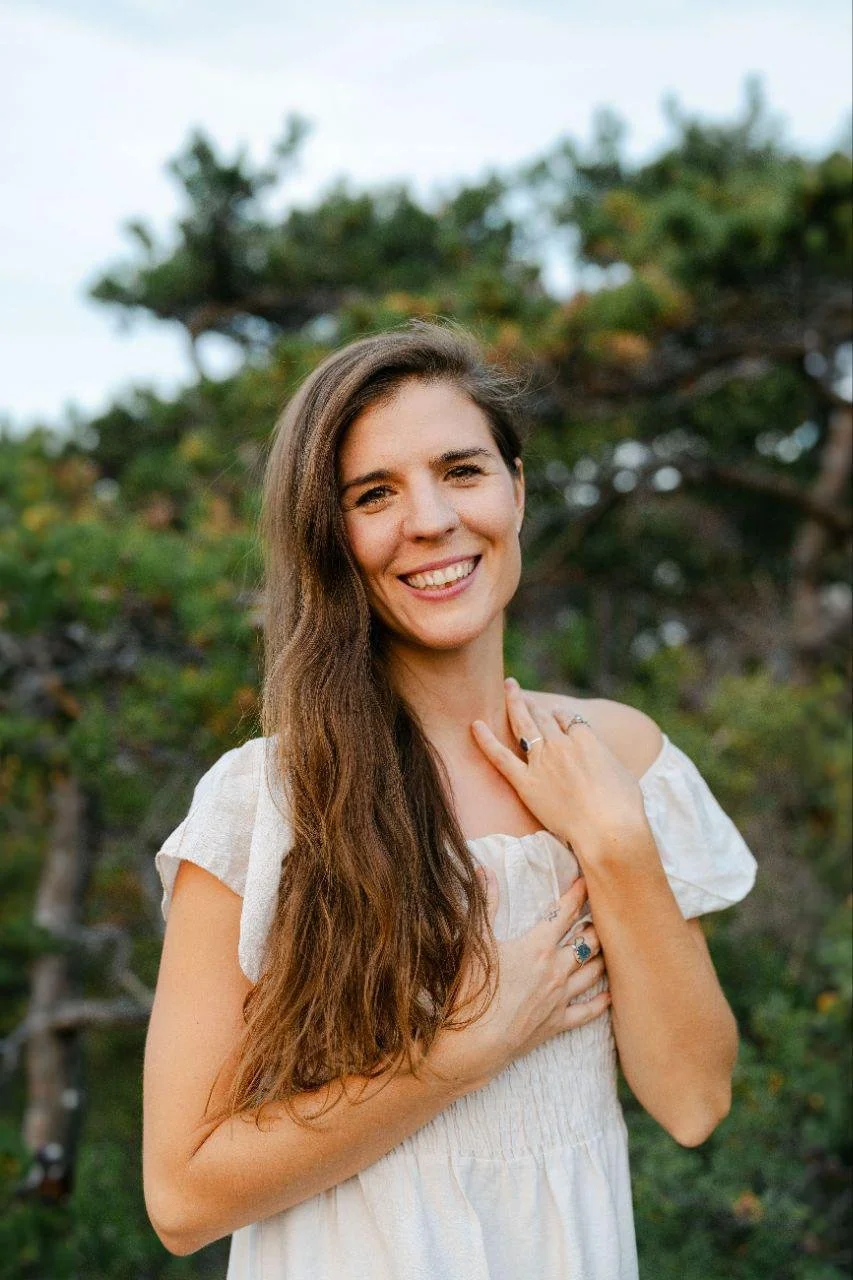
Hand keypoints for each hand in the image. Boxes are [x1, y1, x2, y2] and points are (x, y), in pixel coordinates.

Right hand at [429, 867, 610, 1091]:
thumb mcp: (476, 942)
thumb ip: (485, 904)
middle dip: (598, 925)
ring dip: (602, 957)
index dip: (577, 895)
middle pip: (588, 942)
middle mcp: (556, 970)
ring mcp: (560, 998)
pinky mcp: (558, 1023)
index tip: (587, 881)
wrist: (475, 1043)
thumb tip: (484, 871)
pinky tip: (610, 995)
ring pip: (593, 972)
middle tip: (604, 913)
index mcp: (538, 947)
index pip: (564, 913)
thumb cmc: (472, 991)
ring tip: (610, 945)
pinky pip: (588, 1011)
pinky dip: (601, 1001)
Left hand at [471, 678, 645, 855]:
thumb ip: (607, 762)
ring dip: (514, 704)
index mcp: (587, 739)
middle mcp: (562, 744)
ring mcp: (542, 762)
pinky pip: (501, 757)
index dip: (560, 715)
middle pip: (543, 716)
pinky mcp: (527, 783)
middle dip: (531, 702)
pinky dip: (486, 740)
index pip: (568, 719)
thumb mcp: (623, 774)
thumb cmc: (623, 807)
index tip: (554, 714)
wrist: (609, 828)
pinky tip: (475, 726)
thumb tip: (602, 764)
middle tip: (518, 690)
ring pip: (525, 725)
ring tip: (508, 688)